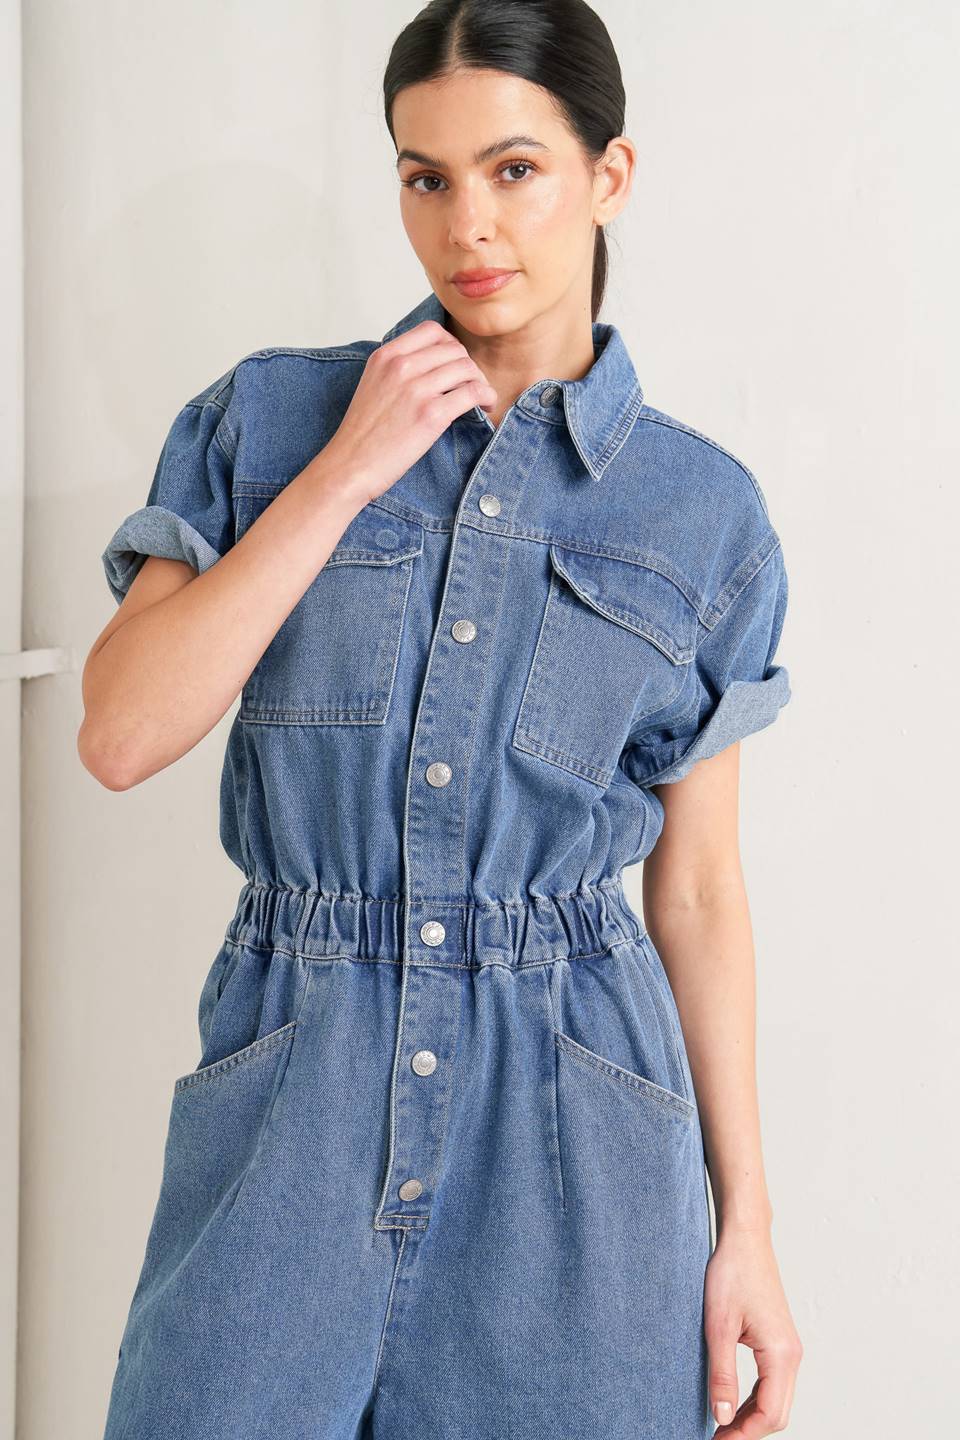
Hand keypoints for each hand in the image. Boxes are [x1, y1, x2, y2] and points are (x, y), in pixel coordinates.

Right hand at [321, 318, 496, 503]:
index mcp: (385, 356)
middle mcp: (401, 366)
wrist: (349, 466)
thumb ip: (397, 369)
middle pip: (454, 349)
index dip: (451, 345)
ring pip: (467, 368)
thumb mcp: (373, 385)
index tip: (454, 364)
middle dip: (468, 366)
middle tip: (471, 385)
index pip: (432, 331)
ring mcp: (416, 389)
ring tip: (480, 398)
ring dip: (480, 382)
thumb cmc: (362, 435)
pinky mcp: (431, 414)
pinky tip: (485, 406)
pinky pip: (472, 392)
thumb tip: (434, 366)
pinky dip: (486, 396)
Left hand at [704, 1226, 802, 1435]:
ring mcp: (788, 1349)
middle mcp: (791, 1355)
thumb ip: (722, 1374)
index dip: (742, 1435)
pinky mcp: (779, 1342)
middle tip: (715, 1439)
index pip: (769, 1414)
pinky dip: (754, 1401)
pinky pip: (772, 1384)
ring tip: (720, 1427)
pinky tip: (731, 1403)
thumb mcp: (719, 1326)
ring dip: (751, 1418)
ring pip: (776, 1401)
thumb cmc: (731, 1273)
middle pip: (777, 1414)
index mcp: (781, 1354)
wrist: (745, 1239)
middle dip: (748, 1431)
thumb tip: (721, 1417)